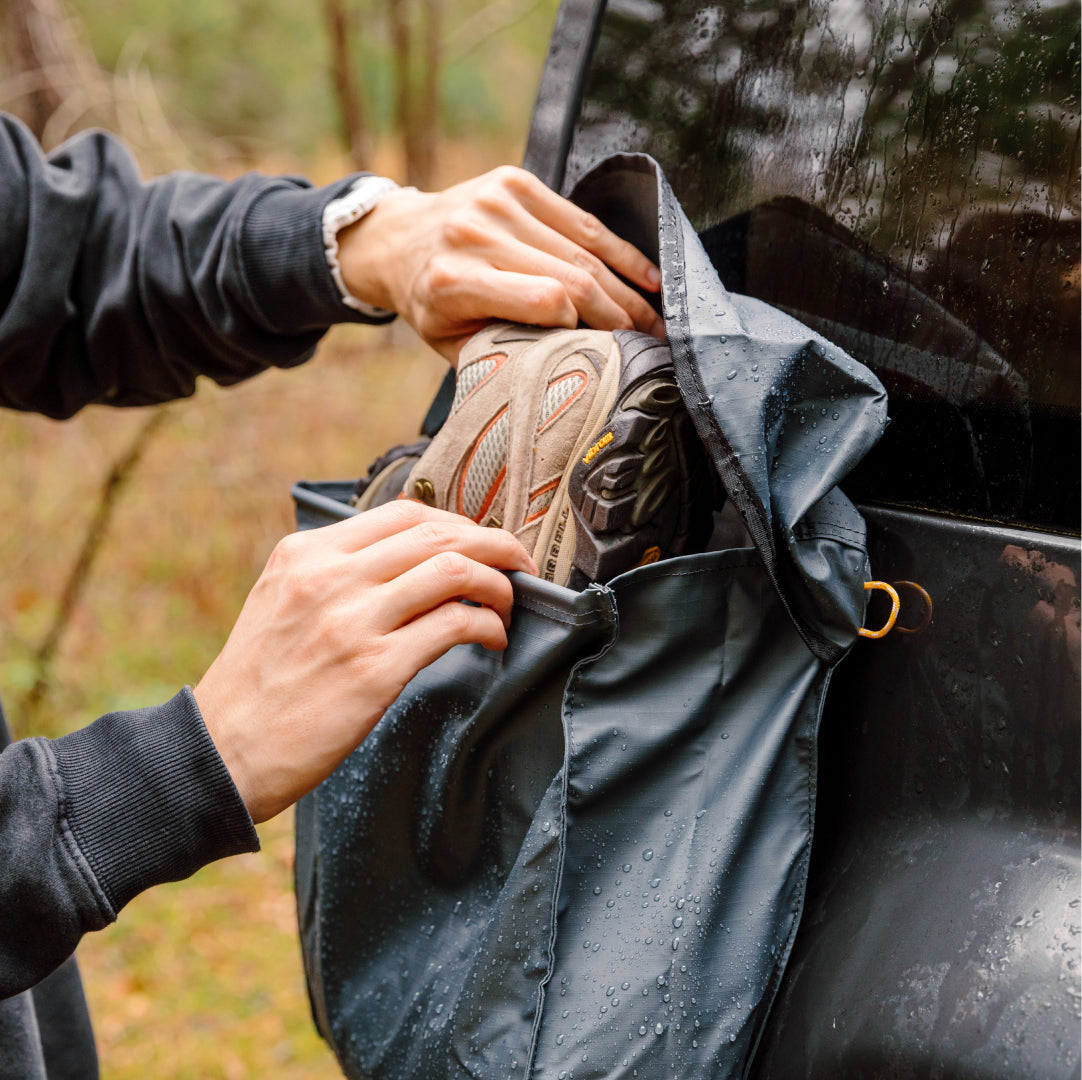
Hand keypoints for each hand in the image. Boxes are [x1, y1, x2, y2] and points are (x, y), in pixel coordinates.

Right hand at [193, 501, 536, 822]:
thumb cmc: (258, 684)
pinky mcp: (375, 668)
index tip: (480, 543)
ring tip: (509, 604)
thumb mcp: (279, 601)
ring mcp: (353, 621)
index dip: (457, 523)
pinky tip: (493, 638)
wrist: (221, 752)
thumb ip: (333, 573)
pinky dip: (488, 625)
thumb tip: (405, 561)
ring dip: (498, 584)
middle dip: (493, 544)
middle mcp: (329, 577)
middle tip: (518, 564)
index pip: (403, 514)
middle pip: (438, 534)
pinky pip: (454, 625)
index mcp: (306, 554)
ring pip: (454, 570)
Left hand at [337, 166, 663, 360]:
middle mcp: (475, 233)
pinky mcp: (516, 181)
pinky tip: (644, 275)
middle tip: (649, 340)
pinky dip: (617, 250)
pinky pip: (581, 220)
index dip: (583, 326)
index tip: (603, 349)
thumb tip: (570, 364)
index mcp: (454, 280)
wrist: (401, 240)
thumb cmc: (431, 300)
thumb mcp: (455, 342)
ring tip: (654, 315)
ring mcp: (497, 201)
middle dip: (620, 312)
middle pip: (572, 275)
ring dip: (627, 285)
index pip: (545, 300)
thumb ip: (504, 350)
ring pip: (584, 248)